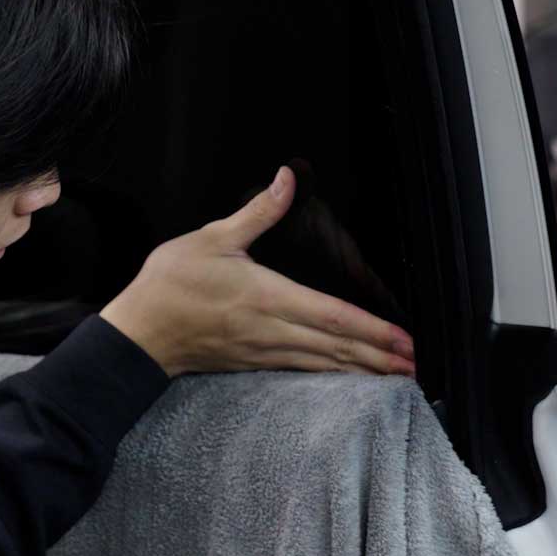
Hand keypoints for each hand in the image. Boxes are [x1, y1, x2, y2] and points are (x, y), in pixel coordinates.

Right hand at [100, 166, 414, 377]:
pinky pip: (302, 372)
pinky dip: (332, 375)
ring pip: (324, 364)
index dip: (373, 330)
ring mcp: (263, 352)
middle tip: (418, 366)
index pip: (333, 316)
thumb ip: (257, 213)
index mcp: (267, 296)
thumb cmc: (169, 285)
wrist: (138, 334)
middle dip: (381, 357)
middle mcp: (271, 330)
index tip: (405, 340)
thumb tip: (287, 178)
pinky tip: (348, 377)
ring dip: (363, 370)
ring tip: (397, 377)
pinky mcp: (252, 363)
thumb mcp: (212, 238)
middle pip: (337, 347)